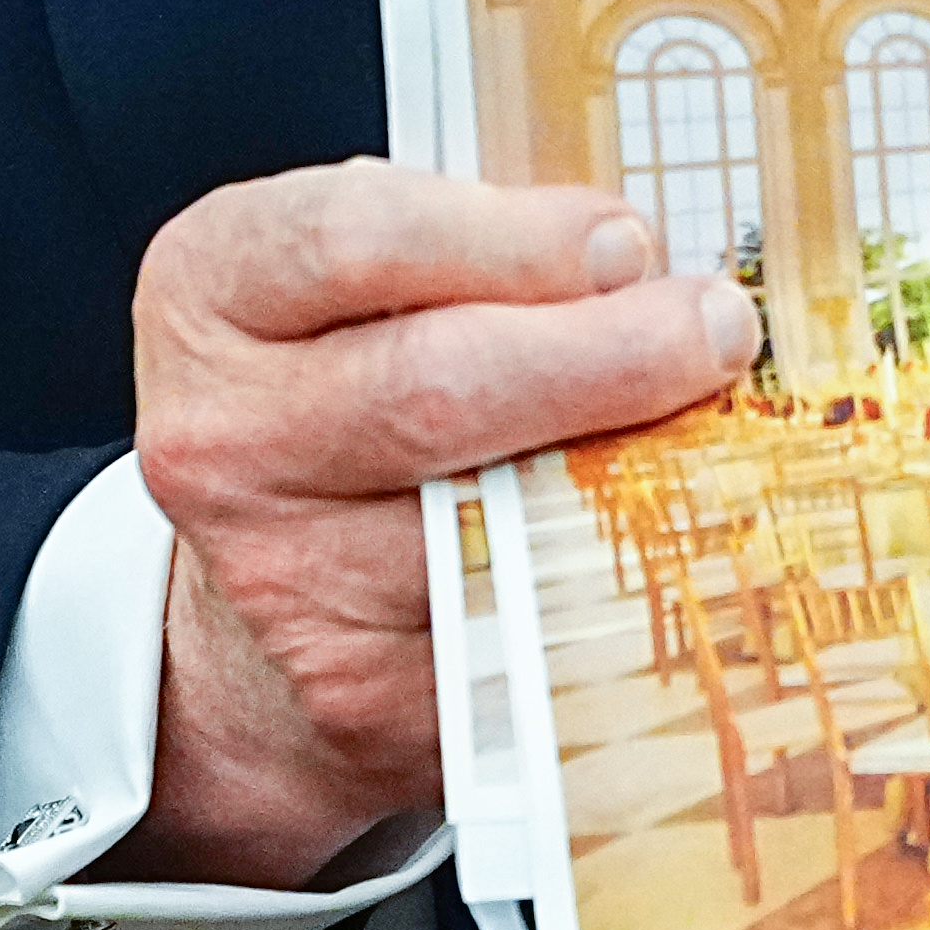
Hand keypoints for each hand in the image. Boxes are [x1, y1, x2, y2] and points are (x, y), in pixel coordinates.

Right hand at [125, 164, 762, 887]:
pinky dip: (618, 580)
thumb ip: (479, 247)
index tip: (627, 242)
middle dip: (611, 352)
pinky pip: (527, 632)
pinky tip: (662, 540)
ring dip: (635, 474)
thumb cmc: (347, 393)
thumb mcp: (365, 282)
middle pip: (435, 386)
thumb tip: (649, 264)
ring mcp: (281, 576)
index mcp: (212, 293)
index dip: (515, 238)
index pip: (357, 240)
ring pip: (499, 522)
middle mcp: (222, 436)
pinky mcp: (359, 691)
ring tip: (708, 433)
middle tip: (716, 330)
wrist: (256, 612)